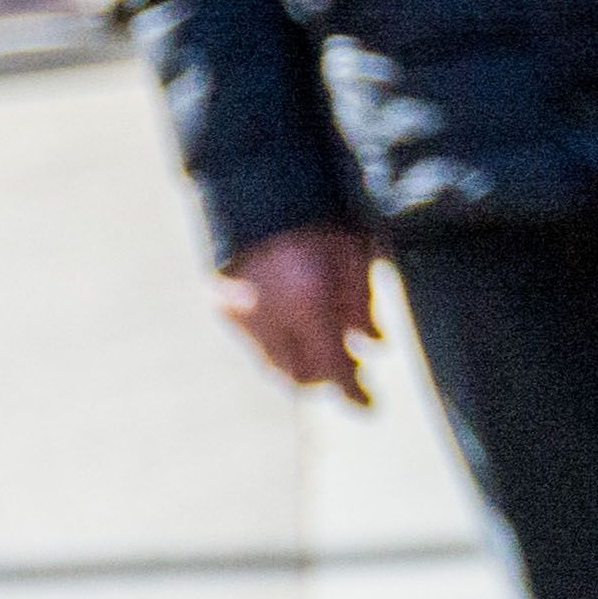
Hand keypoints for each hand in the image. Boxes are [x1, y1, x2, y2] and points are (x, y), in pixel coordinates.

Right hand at [220, 227, 383, 402]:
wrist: (255, 189)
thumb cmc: (316, 218)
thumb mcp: (353, 254)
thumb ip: (362, 303)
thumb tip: (374, 344)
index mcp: (307, 303)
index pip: (332, 367)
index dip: (353, 392)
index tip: (371, 409)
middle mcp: (268, 317)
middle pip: (301, 375)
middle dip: (329, 378)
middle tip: (354, 373)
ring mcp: (240, 314)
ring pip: (274, 365)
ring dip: (303, 367)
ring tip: (329, 353)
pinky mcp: (222, 308)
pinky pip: (257, 345)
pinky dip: (281, 348)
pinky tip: (300, 334)